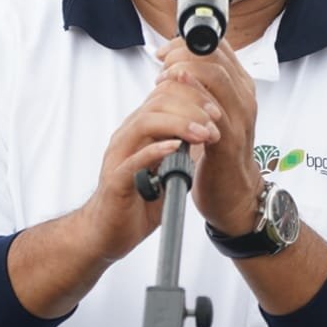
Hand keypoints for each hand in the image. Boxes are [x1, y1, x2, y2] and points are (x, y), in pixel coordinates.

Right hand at [77, 63, 224, 261]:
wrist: (108, 232)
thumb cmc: (139, 200)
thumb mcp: (172, 168)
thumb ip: (187, 148)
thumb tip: (215, 130)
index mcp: (141, 130)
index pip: (165, 94)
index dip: (193, 94)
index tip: (218, 109)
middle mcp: (128, 137)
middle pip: (157, 102)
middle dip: (191, 106)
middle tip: (216, 119)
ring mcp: (119, 157)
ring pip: (144, 123)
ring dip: (179, 124)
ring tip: (204, 133)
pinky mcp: (115, 181)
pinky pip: (132, 160)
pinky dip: (155, 150)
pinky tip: (176, 147)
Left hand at [156, 37, 264, 234]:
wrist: (234, 194)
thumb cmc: (220, 154)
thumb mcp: (214, 114)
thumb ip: (203, 89)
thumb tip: (174, 65)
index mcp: (240, 88)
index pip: (219, 47)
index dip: (188, 41)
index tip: (165, 50)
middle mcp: (244, 98)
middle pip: (217, 56)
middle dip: (184, 51)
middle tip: (162, 62)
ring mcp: (240, 117)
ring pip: (217, 75)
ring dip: (185, 68)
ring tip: (164, 76)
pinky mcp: (229, 139)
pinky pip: (213, 108)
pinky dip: (192, 91)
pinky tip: (173, 87)